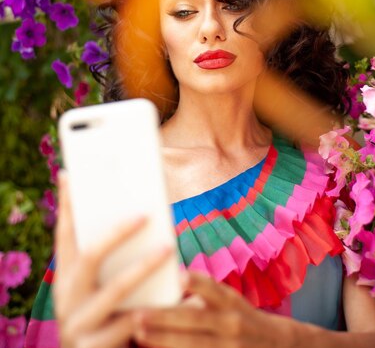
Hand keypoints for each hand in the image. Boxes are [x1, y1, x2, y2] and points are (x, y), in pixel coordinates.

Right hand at [54, 171, 173, 347]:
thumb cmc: (106, 318)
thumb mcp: (101, 287)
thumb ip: (109, 257)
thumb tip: (135, 211)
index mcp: (65, 277)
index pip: (64, 234)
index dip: (67, 204)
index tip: (71, 174)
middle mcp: (65, 297)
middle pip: (89, 256)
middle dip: (116, 232)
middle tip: (144, 213)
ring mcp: (77, 323)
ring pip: (114, 289)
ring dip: (143, 266)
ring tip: (169, 247)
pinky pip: (132, 324)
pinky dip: (159, 309)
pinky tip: (186, 299)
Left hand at [133, 272, 288, 347]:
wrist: (276, 346)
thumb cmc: (239, 317)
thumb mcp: (227, 301)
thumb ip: (201, 294)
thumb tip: (165, 283)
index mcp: (230, 302)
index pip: (214, 289)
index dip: (198, 283)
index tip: (180, 277)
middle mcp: (231, 324)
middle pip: (196, 321)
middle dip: (165, 318)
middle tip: (137, 314)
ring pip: (193, 345)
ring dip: (164, 340)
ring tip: (139, 333)